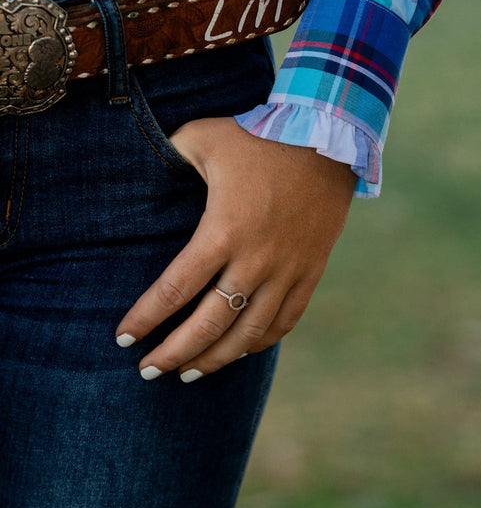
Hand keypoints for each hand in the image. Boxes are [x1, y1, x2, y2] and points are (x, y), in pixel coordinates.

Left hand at [115, 118, 354, 380]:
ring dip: (214, 359)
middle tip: (148, 371)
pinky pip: (285, 321)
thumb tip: (141, 166)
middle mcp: (255, 260)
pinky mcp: (311, 270)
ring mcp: (287, 269)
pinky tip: (238, 350)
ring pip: (247, 335)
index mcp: (222, 231)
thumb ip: (168, 155)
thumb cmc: (258, 134)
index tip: (124, 338)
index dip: (145, 319)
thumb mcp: (202, 137)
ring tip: (188, 374)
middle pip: (208, 326)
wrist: (328, 134)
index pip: (174, 291)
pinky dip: (259, 343)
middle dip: (172, 354)